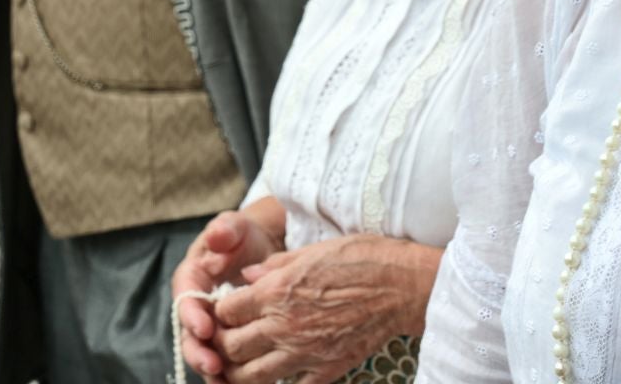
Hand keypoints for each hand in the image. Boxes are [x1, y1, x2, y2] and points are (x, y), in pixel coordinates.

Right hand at [172, 210, 283, 380]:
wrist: (258, 249)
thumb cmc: (242, 237)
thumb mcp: (234, 227)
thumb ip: (224, 230)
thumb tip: (216, 236)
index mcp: (190, 279)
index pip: (186, 300)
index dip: (192, 316)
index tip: (205, 328)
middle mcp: (195, 306)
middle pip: (189, 335)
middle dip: (199, 352)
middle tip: (213, 365)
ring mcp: (208, 325)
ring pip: (204, 352)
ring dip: (212, 370)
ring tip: (225, 383)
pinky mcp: (224, 338)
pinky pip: (223, 360)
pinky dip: (229, 374)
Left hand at [212, 235, 436, 383]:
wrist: (401, 286)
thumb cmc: (361, 259)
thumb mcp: (311, 250)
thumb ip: (273, 266)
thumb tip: (247, 274)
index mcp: (276, 292)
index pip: (226, 311)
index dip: (218, 312)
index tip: (223, 310)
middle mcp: (283, 325)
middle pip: (231, 347)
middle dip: (221, 344)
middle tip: (225, 339)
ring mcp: (304, 352)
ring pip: (253, 376)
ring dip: (239, 372)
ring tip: (239, 365)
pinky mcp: (326, 370)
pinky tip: (279, 376)